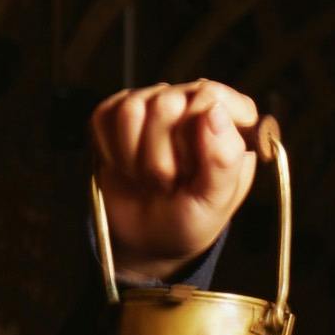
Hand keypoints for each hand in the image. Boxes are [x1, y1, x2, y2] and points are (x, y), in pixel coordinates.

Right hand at [89, 79, 267, 276]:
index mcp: (230, 117)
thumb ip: (225, 158)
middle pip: (167, 102)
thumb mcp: (216, 200)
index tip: (194, 171)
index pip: (211, 95)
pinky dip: (113, 153)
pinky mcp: (116, 113)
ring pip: (133, 109)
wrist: (149, 239)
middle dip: (163, 158)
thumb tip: (214, 111)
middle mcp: (190, 101)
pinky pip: (105, 116)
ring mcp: (151, 102)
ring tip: (151, 178)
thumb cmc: (192, 217)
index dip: (197, 135)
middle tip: (170, 182)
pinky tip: (128, 168)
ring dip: (136, 158)